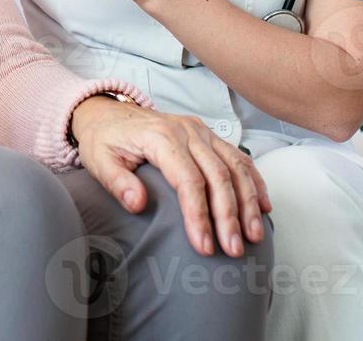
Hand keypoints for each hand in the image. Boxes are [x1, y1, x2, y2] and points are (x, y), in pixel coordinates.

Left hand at [70, 97, 270, 257]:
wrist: (107, 114)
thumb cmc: (104, 140)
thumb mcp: (99, 160)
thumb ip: (117, 182)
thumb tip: (138, 203)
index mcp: (160, 137)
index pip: (187, 180)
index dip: (198, 215)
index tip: (204, 246)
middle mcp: (187, 131)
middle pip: (217, 176)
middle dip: (228, 216)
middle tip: (233, 249)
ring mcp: (201, 132)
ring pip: (235, 166)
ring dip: (248, 202)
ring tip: (253, 235)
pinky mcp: (208, 136)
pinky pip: (239, 157)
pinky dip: (254, 181)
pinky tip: (263, 206)